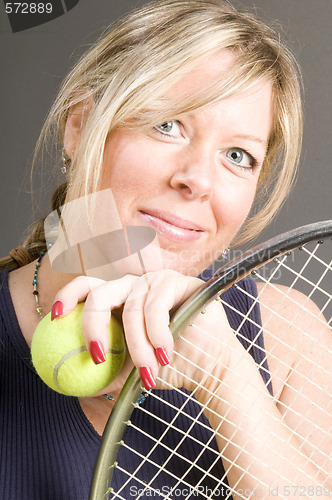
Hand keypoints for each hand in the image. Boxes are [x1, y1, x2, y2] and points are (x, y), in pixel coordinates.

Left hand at [50, 270, 203, 391]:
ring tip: (150, 373)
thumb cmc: (169, 368)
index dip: (67, 296)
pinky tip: (166, 354)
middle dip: (94, 325)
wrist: (209, 370)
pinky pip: (156, 307)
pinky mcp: (179, 282)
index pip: (87, 287)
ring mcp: (157, 280)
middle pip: (100, 293)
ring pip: (131, 310)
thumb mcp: (128, 370)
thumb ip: (103, 369)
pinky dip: (157, 335)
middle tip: (96, 356)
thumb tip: (67, 381)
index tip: (55, 318)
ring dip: (138, 347)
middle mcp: (135, 285)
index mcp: (120, 299)